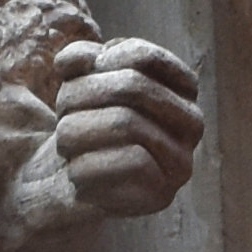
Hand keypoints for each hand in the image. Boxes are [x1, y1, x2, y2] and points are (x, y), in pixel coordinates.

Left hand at [47, 34, 200, 219]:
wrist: (73, 185)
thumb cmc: (85, 123)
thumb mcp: (83, 80)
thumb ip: (81, 60)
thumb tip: (74, 60)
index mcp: (181, 87)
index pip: (143, 56)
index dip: (99, 61)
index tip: (71, 75)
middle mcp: (191, 122)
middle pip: (131, 87)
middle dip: (79, 95)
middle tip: (60, 114)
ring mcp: (181, 160)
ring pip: (124, 124)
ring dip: (75, 132)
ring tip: (65, 144)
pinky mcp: (162, 195)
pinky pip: (123, 166)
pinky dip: (85, 166)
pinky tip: (75, 172)